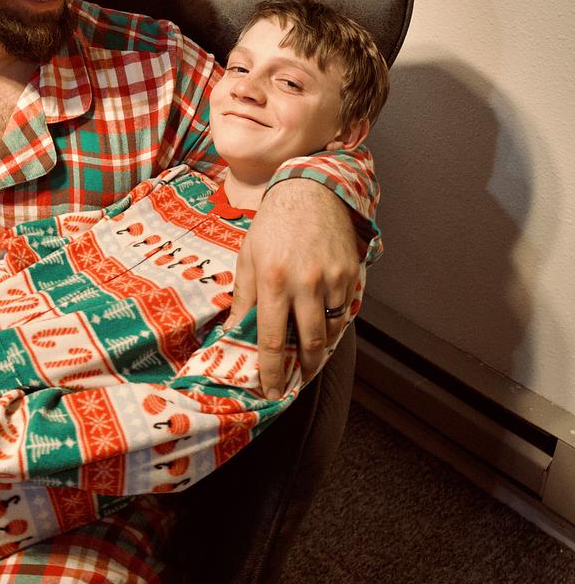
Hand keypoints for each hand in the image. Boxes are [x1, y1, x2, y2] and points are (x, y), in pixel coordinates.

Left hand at [228, 179, 359, 397]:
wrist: (311, 191)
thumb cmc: (273, 225)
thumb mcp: (248, 258)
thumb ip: (243, 299)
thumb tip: (232, 334)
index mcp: (273, 280)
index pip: (272, 340)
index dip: (271, 372)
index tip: (271, 392)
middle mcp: (305, 283)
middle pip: (309, 344)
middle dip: (303, 371)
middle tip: (295, 383)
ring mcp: (332, 279)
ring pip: (331, 332)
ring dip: (321, 353)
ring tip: (309, 362)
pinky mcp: (351, 274)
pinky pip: (344, 312)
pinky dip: (334, 326)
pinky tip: (324, 331)